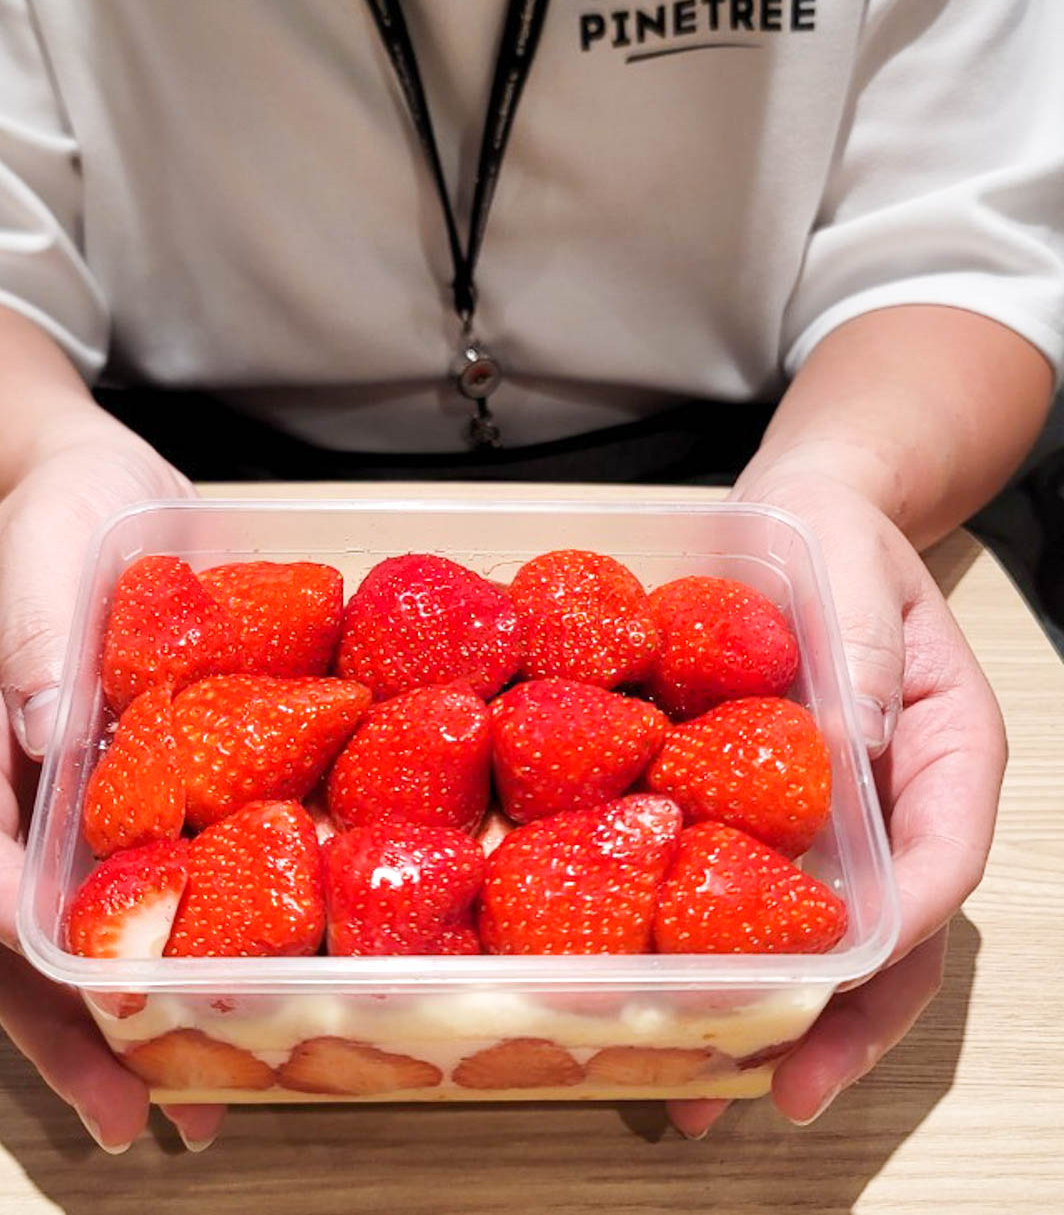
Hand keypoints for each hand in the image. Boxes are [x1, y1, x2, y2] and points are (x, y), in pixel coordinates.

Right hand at [0, 435, 222, 1152]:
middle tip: (128, 1108)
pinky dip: (191, 954)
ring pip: (81, 937)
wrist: (117, 495)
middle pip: (14, 929)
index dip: (8, 911)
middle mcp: (11, 792)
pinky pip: (160, 888)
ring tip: (185, 1113)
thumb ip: (37, 628)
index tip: (72, 965)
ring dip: (127, 1028)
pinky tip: (237, 1014)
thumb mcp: (47, 538)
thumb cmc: (65, 505)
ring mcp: (75, 809)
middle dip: (64, 1025)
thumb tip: (48, 733)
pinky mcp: (146, 804)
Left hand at [665, 467, 1006, 1138]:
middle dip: (844, 1023)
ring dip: (779, 1025)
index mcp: (947, 749)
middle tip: (782, 1089)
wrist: (798, 519)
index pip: (944, 854)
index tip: (845, 980)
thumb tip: (850, 747)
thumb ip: (860, 650)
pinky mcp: (770, 826)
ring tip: (705, 1096)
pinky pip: (755, 906)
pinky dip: (723, 966)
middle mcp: (902, 807)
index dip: (902, 927)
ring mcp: (840, 828)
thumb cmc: (835, 532)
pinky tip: (667, 1016)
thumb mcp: (851, 568)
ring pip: (830, 947)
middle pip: (896, 937)